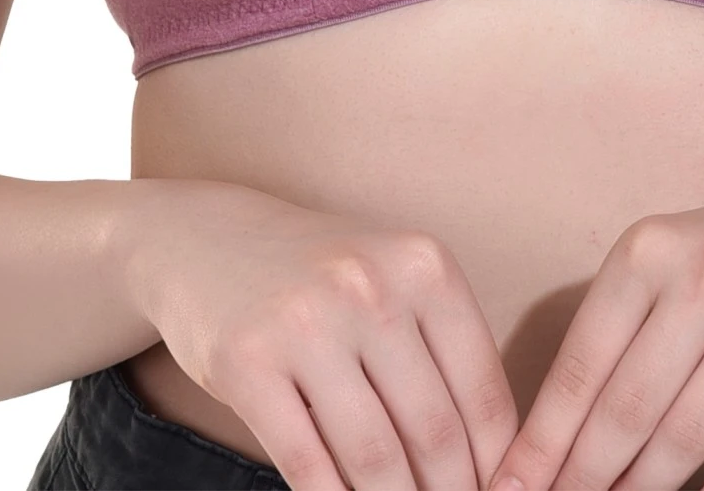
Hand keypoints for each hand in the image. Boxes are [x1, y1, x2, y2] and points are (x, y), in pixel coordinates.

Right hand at [123, 178, 520, 490]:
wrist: (207, 239)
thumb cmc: (322, 274)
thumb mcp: (394, 282)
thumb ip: (441, 354)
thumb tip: (490, 460)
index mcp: (423, 266)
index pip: (482, 392)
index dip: (496, 464)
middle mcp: (370, 288)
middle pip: (434, 432)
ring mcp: (306, 324)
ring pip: (374, 456)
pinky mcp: (248, 363)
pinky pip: (306, 463)